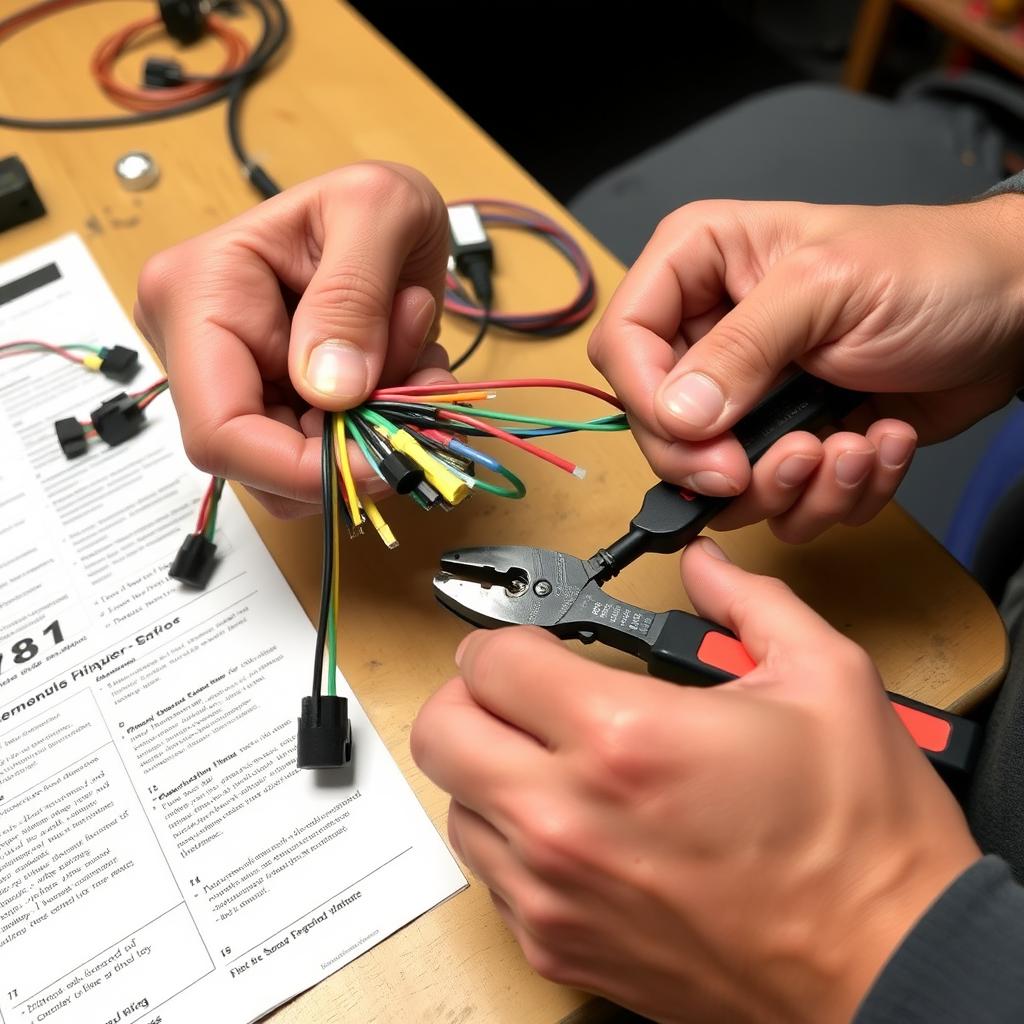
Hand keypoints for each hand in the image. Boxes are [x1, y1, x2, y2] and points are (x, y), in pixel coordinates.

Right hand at [134, 162, 452, 517]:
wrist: (390, 217)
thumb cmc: (373, 201)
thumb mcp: (376, 211)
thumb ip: (352, 297)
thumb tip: (331, 392)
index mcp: (196, 297)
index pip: (220, 431)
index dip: (299, 469)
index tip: (381, 462)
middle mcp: (199, 351)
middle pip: (263, 466)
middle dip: (353, 446)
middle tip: (417, 385)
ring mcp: (239, 383)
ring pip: (304, 470)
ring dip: (378, 433)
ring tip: (416, 359)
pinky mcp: (280, 404)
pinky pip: (333, 453)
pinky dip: (384, 429)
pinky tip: (407, 371)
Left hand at [411, 540, 980, 1023]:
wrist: (890, 971)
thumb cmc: (862, 841)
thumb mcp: (825, 680)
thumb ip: (747, 602)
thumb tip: (705, 566)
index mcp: (624, 738)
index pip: (489, 661)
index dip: (512, 636)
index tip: (539, 642)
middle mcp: (567, 821)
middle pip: (441, 731)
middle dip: (473, 695)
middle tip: (524, 691)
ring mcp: (554, 894)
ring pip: (456, 805)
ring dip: (490, 767)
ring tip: (554, 758)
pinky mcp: (559, 950)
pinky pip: (491, 874)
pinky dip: (513, 838)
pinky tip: (577, 826)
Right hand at [589, 196, 1023, 540]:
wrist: (1011, 313)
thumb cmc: (931, 268)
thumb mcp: (827, 289)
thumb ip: (741, 348)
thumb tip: (677, 413)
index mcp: (697, 268)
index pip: (623, 344)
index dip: (648, 401)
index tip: (701, 439)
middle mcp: (711, 334)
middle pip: (660, 429)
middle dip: (726, 462)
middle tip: (790, 456)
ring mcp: (748, 395)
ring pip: (718, 481)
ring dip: (792, 483)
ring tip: (851, 444)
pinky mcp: (785, 441)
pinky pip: (778, 500)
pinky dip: (834, 492)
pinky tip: (875, 441)